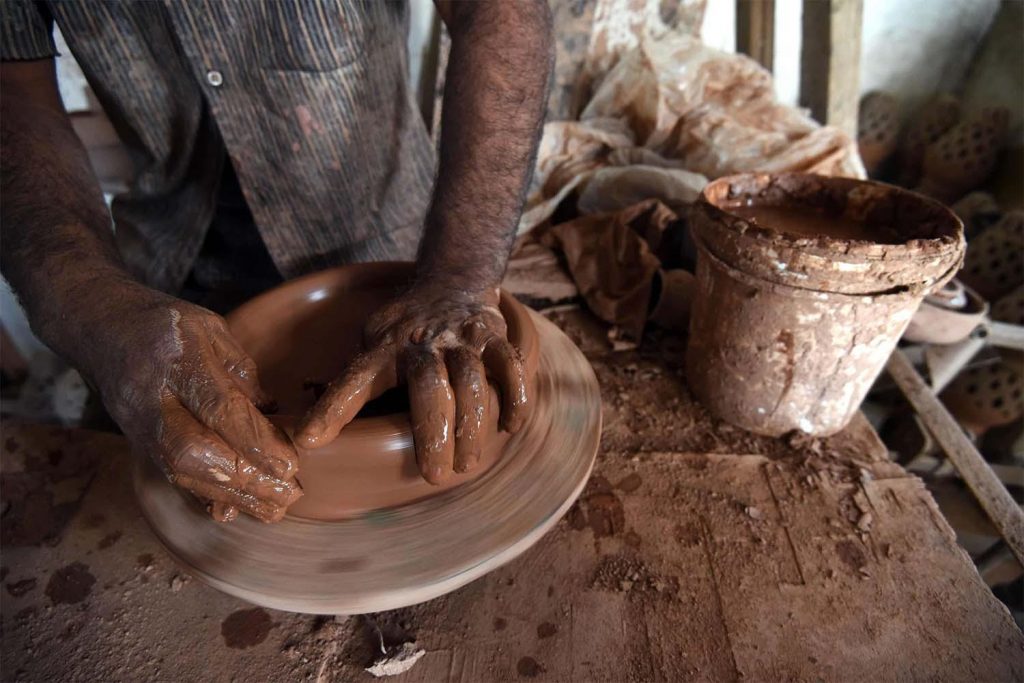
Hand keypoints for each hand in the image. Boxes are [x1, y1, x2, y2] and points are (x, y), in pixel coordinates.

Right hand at [81, 281, 301, 521]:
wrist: (102, 330)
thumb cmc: (166, 325)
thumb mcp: (211, 328)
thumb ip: (242, 371)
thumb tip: (272, 412)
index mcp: (177, 359)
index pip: (218, 408)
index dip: (254, 441)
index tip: (290, 464)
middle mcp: (153, 399)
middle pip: (194, 451)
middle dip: (245, 479)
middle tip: (288, 494)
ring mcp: (140, 426)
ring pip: (182, 472)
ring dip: (232, 496)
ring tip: (274, 510)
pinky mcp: (138, 443)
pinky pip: (170, 475)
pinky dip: (203, 496)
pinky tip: (232, 511)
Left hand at [295, 285, 528, 482]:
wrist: (452, 280)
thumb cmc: (406, 327)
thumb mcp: (374, 340)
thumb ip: (362, 376)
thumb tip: (327, 421)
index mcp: (384, 348)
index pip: (353, 381)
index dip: (330, 411)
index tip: (309, 440)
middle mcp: (424, 343)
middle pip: (429, 389)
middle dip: (433, 435)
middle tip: (435, 476)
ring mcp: (462, 338)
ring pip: (472, 383)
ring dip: (472, 427)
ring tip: (467, 464)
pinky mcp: (493, 336)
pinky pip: (509, 366)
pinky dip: (514, 397)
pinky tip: (509, 427)